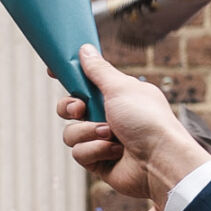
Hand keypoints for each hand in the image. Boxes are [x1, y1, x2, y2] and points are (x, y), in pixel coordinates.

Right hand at [53, 46, 206, 206]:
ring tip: (110, 135)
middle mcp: (107, 116)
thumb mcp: (120, 88)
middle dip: (70, 107)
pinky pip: (79, 153)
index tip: (52, 71)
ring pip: (71, 133)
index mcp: (115, 95)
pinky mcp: (98, 161)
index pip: (86, 82)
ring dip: (88, 132)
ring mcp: (101, 139)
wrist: (158, 159)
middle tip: (80, 108)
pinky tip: (115, 152)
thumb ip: (98, 71)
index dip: (69, 77)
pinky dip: (95, 150)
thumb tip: (85, 50)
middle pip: (69, 108)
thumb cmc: (147, 120)